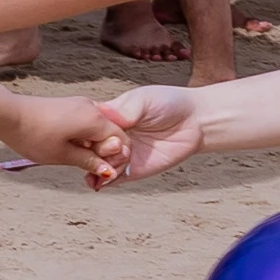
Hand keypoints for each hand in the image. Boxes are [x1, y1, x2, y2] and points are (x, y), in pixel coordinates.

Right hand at [67, 88, 212, 185]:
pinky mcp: (132, 170)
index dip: (84, 131)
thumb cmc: (169, 103)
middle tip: (115, 146)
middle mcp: (111, 137)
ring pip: (97, 165)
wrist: (195, 122)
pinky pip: (112, 179)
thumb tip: (105, 115)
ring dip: (100, 166)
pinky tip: (102, 179)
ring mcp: (120, 154)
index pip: (85, 126)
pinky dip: (103, 181)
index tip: (92, 133)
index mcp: (109, 117)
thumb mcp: (144, 99)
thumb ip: (124, 109)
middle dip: (97, 150)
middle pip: (90, 148)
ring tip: (114, 162)